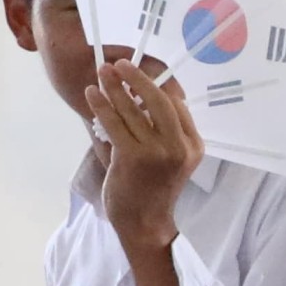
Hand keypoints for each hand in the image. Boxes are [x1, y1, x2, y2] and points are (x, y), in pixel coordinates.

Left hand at [85, 52, 204, 244]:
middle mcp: (179, 147)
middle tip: (121, 63)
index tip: (140, 74)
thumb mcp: (173, 161)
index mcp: (193, 145)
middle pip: (160, 101)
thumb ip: (166, 134)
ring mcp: (158, 152)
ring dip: (116, 87)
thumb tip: (146, 102)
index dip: (158, 85)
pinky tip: (92, 94)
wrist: (144, 222)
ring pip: (134, 110)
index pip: (178, 105)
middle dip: (139, 78)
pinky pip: (115, 123)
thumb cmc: (153, 190)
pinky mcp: (133, 157)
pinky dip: (102, 105)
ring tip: (102, 72)